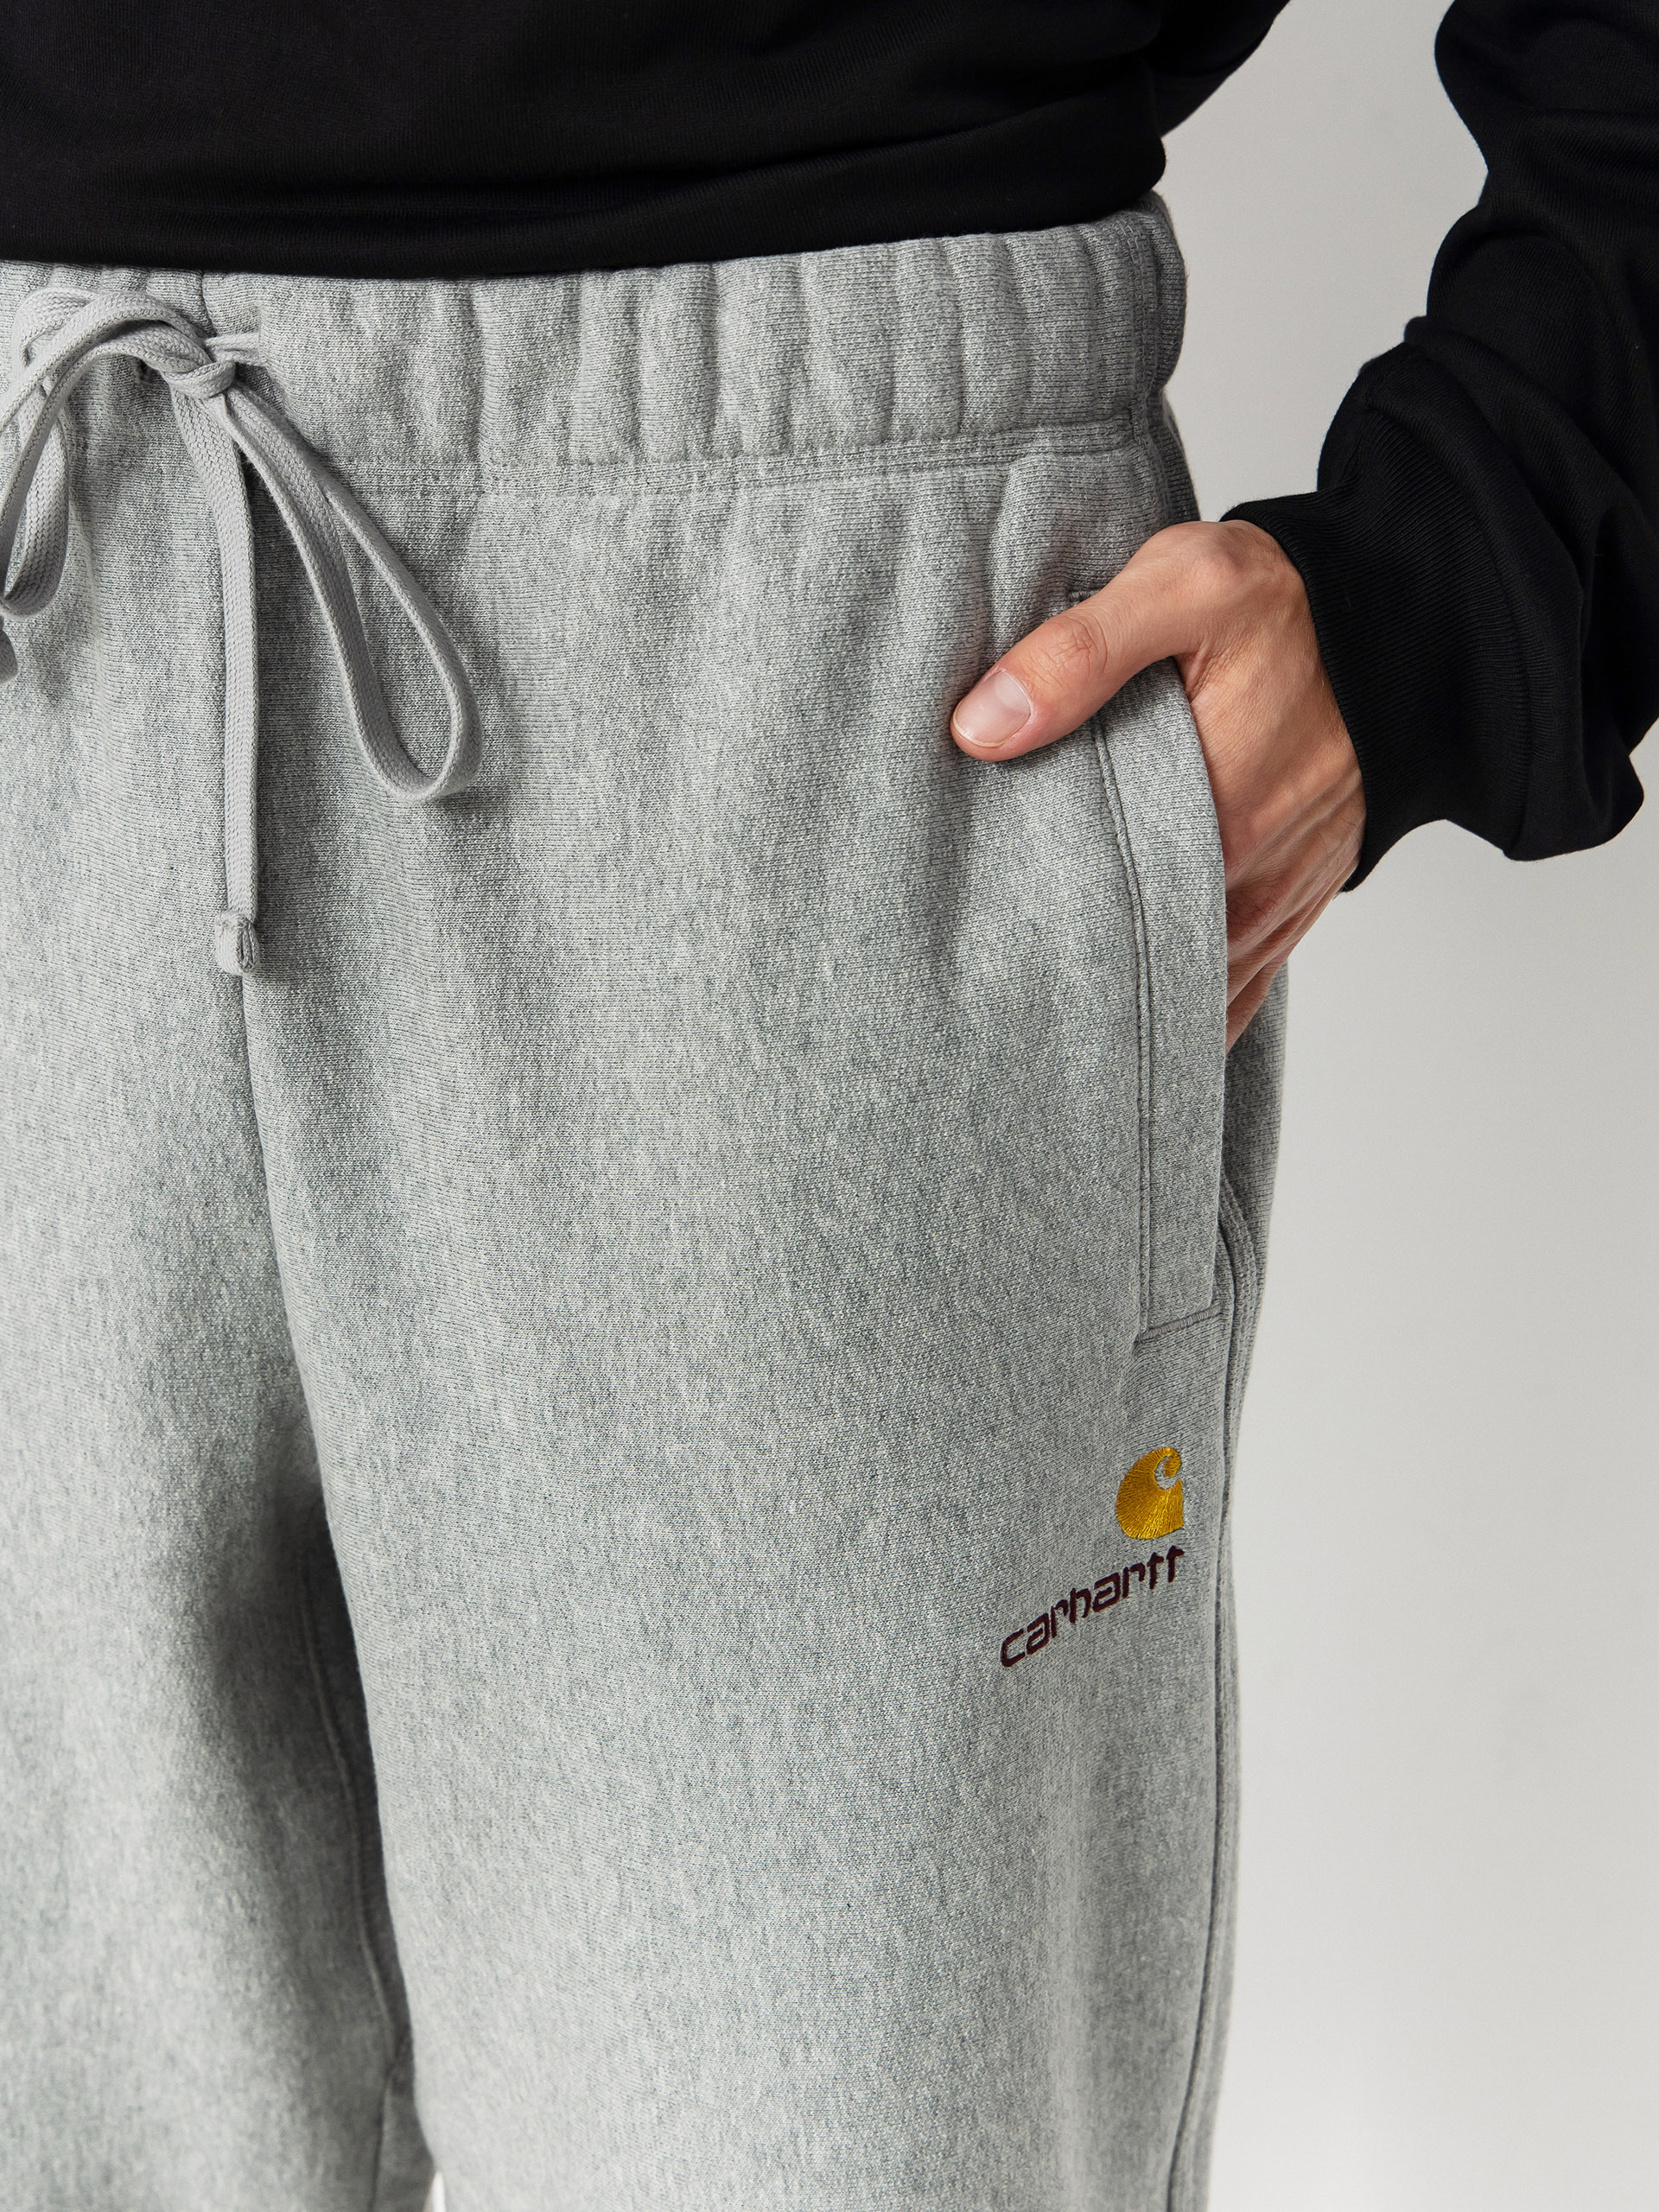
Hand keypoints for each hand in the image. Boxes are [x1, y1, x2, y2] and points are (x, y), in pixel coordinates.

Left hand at [949, 519, 1364, 1047]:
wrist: (1406, 625)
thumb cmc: (1291, 605)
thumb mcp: (1182, 586)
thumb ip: (1079, 652)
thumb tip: (981, 727)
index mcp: (1214, 817)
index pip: (1095, 906)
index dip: (1028, 919)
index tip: (973, 921)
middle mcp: (1249, 878)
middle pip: (1133, 951)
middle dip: (1066, 959)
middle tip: (993, 960)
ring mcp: (1273, 904)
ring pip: (1181, 982)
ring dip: (1120, 985)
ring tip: (1043, 988)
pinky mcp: (1290, 909)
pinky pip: (1230, 988)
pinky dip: (1180, 1006)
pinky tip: (1121, 1012)